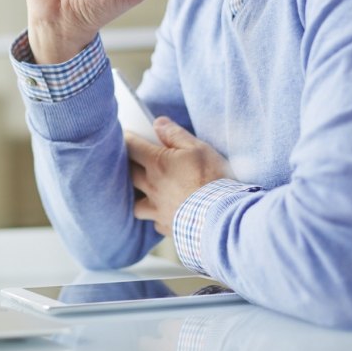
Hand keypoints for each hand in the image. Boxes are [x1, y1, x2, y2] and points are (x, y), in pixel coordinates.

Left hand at [126, 117, 233, 235]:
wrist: (224, 217)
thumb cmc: (213, 179)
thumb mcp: (199, 148)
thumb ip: (175, 134)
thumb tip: (158, 123)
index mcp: (158, 164)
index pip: (132, 147)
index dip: (127, 139)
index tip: (126, 136)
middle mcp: (153, 187)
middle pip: (129, 174)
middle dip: (128, 165)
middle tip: (133, 160)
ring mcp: (158, 209)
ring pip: (136, 204)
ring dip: (139, 196)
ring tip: (147, 192)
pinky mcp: (168, 227)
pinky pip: (155, 222)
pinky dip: (158, 216)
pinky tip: (166, 212)